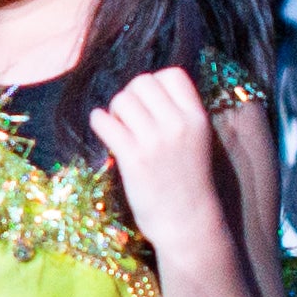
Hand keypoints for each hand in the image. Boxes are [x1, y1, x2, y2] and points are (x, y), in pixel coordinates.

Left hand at [90, 67, 236, 269]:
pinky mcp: (133, 158)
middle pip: (142, 82)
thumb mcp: (197, 141)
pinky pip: (104, 121)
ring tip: (120, 128)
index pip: (172, 74)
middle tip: (130, 117)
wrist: (189, 223)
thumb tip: (146, 89)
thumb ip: (179, 115)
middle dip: (131, 95)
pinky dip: (99, 121)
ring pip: (122, 99)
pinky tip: (105, 131)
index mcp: (197, 117)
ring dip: (115, 110)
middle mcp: (178, 124)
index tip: (149, 103)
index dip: (155, 83)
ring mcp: (155, 141)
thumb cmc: (190, 182)